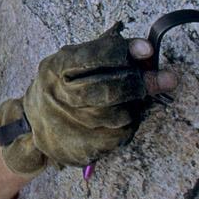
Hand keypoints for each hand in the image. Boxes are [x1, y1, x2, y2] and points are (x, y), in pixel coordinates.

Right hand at [0, 23, 177, 174]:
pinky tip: (122, 116)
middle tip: (164, 78)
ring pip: (121, 114)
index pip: (94, 56)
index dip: (124, 51)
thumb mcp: (70, 62)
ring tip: (133, 98)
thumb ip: (105, 51)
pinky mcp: (84, 148)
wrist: (34, 124)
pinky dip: (130, 122)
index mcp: (55, 68)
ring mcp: (72, 125)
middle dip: (140, 82)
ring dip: (136, 104)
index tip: (147, 50)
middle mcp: (59, 96)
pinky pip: (122, 134)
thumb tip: (147, 50)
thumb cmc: (61, 86)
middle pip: (111, 89)